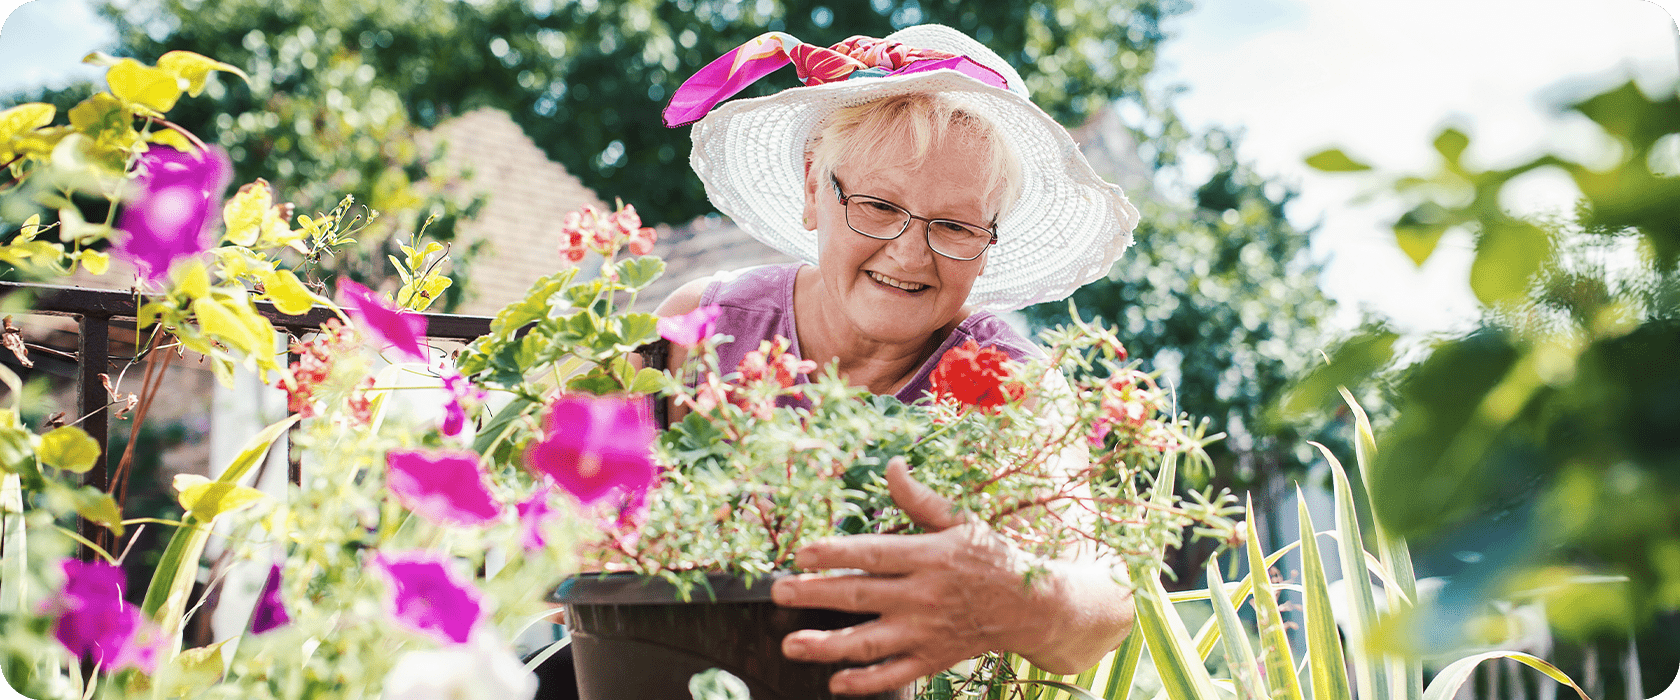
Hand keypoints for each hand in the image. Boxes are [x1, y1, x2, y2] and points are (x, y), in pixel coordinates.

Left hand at [771, 457, 1065, 695]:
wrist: (1032, 606)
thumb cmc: (990, 556)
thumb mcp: (960, 521)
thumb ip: (920, 499)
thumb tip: (892, 466)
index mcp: (928, 557)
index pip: (874, 554)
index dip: (836, 554)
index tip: (801, 554)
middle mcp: (924, 596)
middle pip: (860, 596)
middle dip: (815, 595)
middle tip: (779, 593)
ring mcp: (927, 632)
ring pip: (870, 642)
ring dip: (828, 645)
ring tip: (791, 644)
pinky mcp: (933, 658)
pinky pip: (895, 674)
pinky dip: (865, 682)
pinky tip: (834, 681)